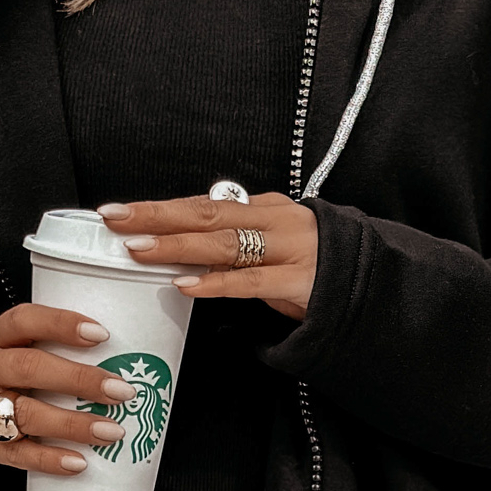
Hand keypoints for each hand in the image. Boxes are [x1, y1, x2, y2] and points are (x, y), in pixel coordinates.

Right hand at [0, 304, 138, 474]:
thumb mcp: (0, 350)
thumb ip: (40, 348)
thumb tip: (113, 358)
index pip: (22, 321)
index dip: (61, 324)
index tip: (100, 334)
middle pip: (27, 369)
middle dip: (78, 379)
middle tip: (120, 390)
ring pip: (24, 414)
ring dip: (72, 424)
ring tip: (111, 431)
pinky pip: (15, 454)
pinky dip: (49, 459)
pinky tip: (78, 462)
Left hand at [98, 193, 317, 320]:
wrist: (373, 286)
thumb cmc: (316, 268)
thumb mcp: (275, 245)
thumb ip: (237, 242)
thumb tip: (186, 243)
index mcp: (266, 209)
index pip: (204, 204)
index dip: (159, 208)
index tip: (120, 211)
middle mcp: (276, 221)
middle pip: (206, 212)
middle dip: (157, 215)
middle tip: (117, 219)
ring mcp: (289, 249)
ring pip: (224, 243)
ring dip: (178, 245)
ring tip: (140, 249)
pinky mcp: (300, 282)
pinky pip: (251, 281)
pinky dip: (216, 283)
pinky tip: (187, 284)